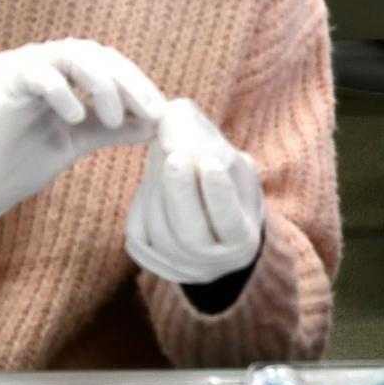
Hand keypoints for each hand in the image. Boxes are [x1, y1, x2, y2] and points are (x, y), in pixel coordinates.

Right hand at [0, 39, 163, 246]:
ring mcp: (20, 65)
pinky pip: (39, 74)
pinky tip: (77, 118)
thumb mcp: (80, 141)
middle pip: (95, 54)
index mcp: (61, 70)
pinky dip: (63, 92)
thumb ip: (113, 127)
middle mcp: (41, 59)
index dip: (138, 83)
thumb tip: (158, 124)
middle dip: (128, 83)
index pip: (108, 62)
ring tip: (113, 119)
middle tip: (150, 113)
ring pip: (72, 56)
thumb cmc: (24, 162)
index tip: (161, 113)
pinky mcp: (1, 79)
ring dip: (102, 85)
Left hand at [126, 99, 264, 284]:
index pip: (230, 222)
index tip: (209, 163)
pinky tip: (153, 183)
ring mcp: (182, 268)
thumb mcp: (233, 164)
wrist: (216, 230)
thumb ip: (210, 142)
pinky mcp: (154, 265)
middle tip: (173, 156)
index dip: (219, 195)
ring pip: (160, 235)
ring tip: (161, 155)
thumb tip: (173, 116)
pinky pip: (139, 237)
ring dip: (157, 192)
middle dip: (180, 194)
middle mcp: (214, 263)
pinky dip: (142, 206)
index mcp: (244, 239)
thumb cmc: (229, 188)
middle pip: (190, 235)